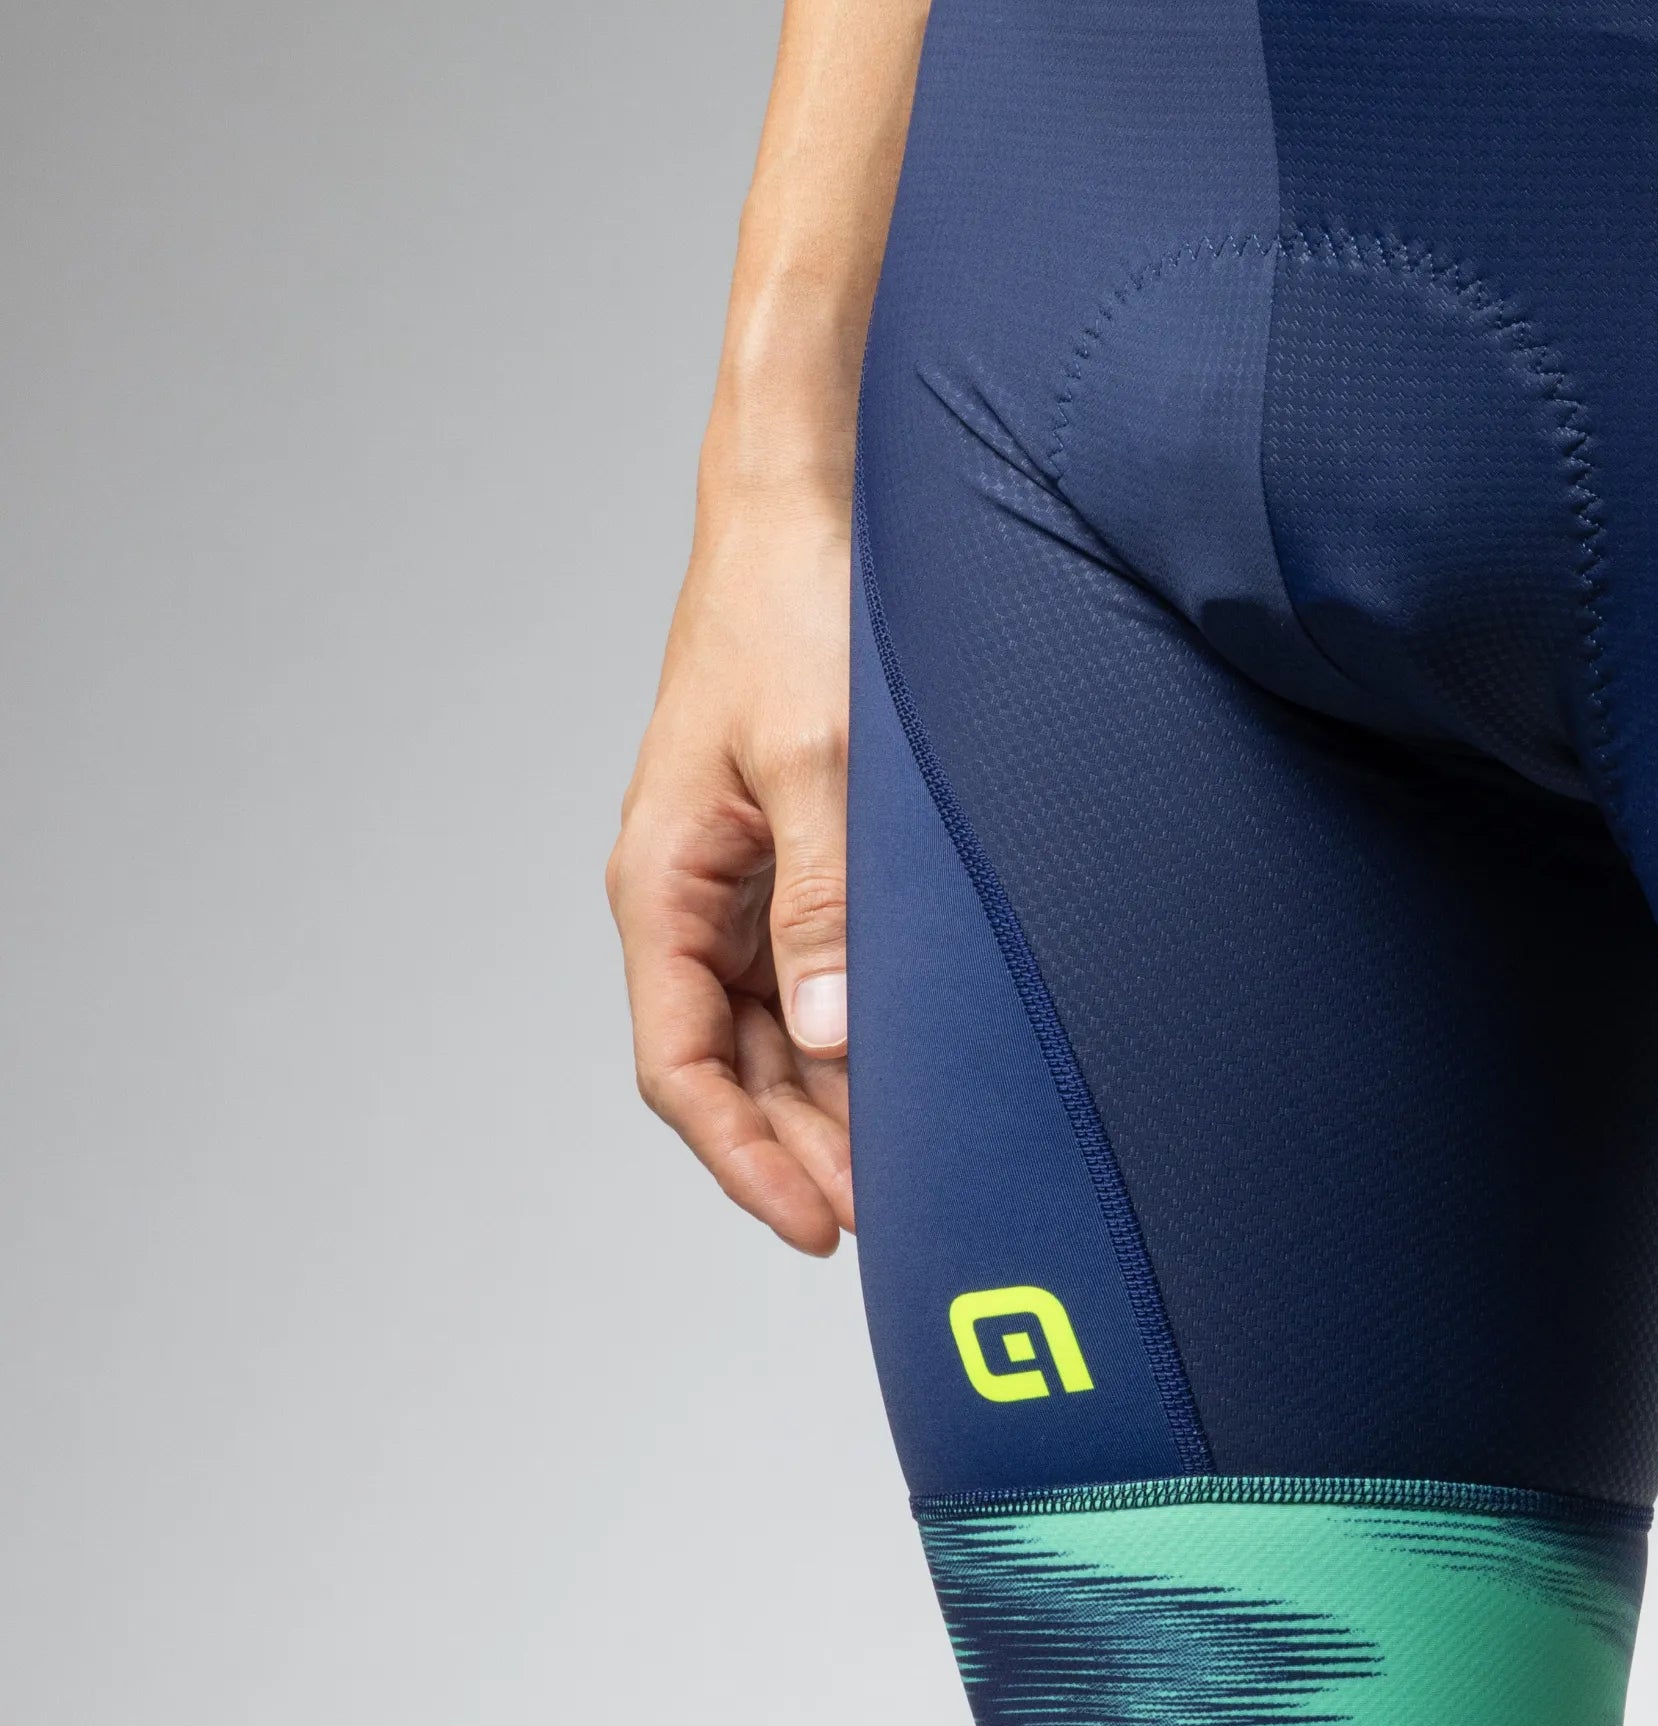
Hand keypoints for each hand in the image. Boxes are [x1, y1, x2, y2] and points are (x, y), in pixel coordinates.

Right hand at [608, 479, 857, 1255]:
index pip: (685, 1067)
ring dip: (837, 1096)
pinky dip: (859, 1026)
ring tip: (924, 1161)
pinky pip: (815, 969)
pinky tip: (922, 1061)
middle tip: (904, 1213)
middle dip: (805, 1147)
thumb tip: (835, 1037)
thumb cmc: (797, 605)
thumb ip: (828, 901)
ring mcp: (742, 876)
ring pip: (779, 1027)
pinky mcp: (793, 850)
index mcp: (665, 882)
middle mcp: (692, 893)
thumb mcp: (822, 758)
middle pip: (734, 1066)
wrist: (806, 500)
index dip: (747, 1159)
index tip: (823, 1224)